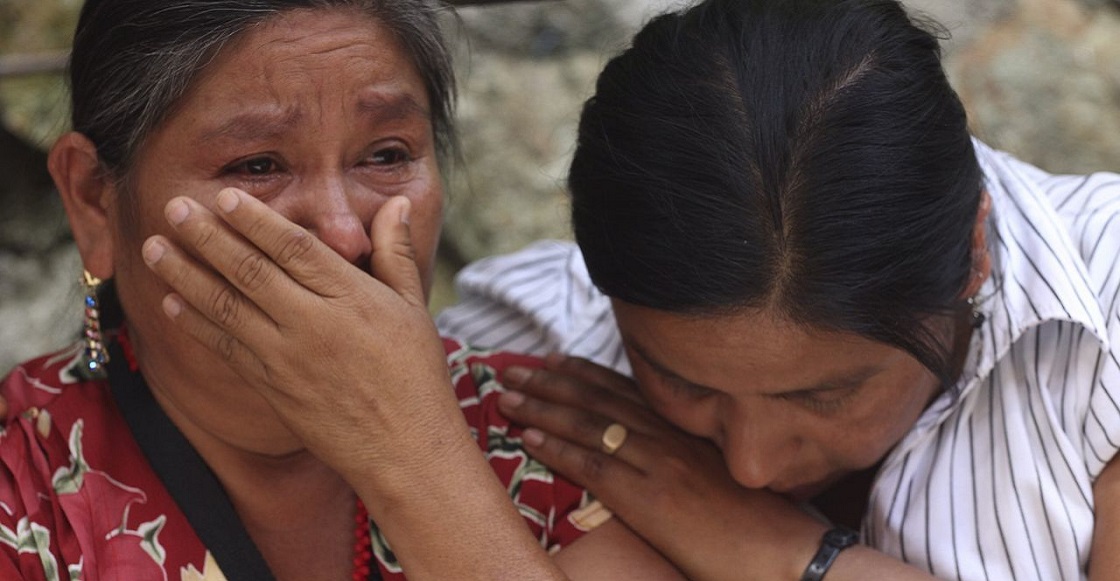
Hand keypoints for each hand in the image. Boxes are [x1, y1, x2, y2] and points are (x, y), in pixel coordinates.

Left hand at [141, 188, 464, 488]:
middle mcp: (312, 323)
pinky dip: (196, 323)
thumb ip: (396, 252)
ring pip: (225, 307)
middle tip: (173, 207)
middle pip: (249, 270)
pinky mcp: (271, 387)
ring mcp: (287, 358)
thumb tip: (396, 203)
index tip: (224, 195)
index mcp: (351, 297)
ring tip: (154, 249)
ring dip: (185, 275)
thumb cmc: (416, 376)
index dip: (254, 219)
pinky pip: (225, 347)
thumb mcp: (414, 307)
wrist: (403, 450)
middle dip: (206, 236)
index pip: (293, 247)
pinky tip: (173, 303)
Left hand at [497, 354, 828, 580]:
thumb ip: (691, 460)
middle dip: (550, 382)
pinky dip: (557, 448)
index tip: (552, 361)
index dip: (583, 373)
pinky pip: (593, 466)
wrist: (790, 556)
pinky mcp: (650, 499)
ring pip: (588, 425)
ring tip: (505, 395)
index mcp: (689, 432)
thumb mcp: (725, 479)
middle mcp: (671, 438)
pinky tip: (528, 436)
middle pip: (599, 398)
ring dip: (541, 407)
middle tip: (511, 369)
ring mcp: (660, 465)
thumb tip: (661, 460)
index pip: (625, 390)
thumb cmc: (765, 526)